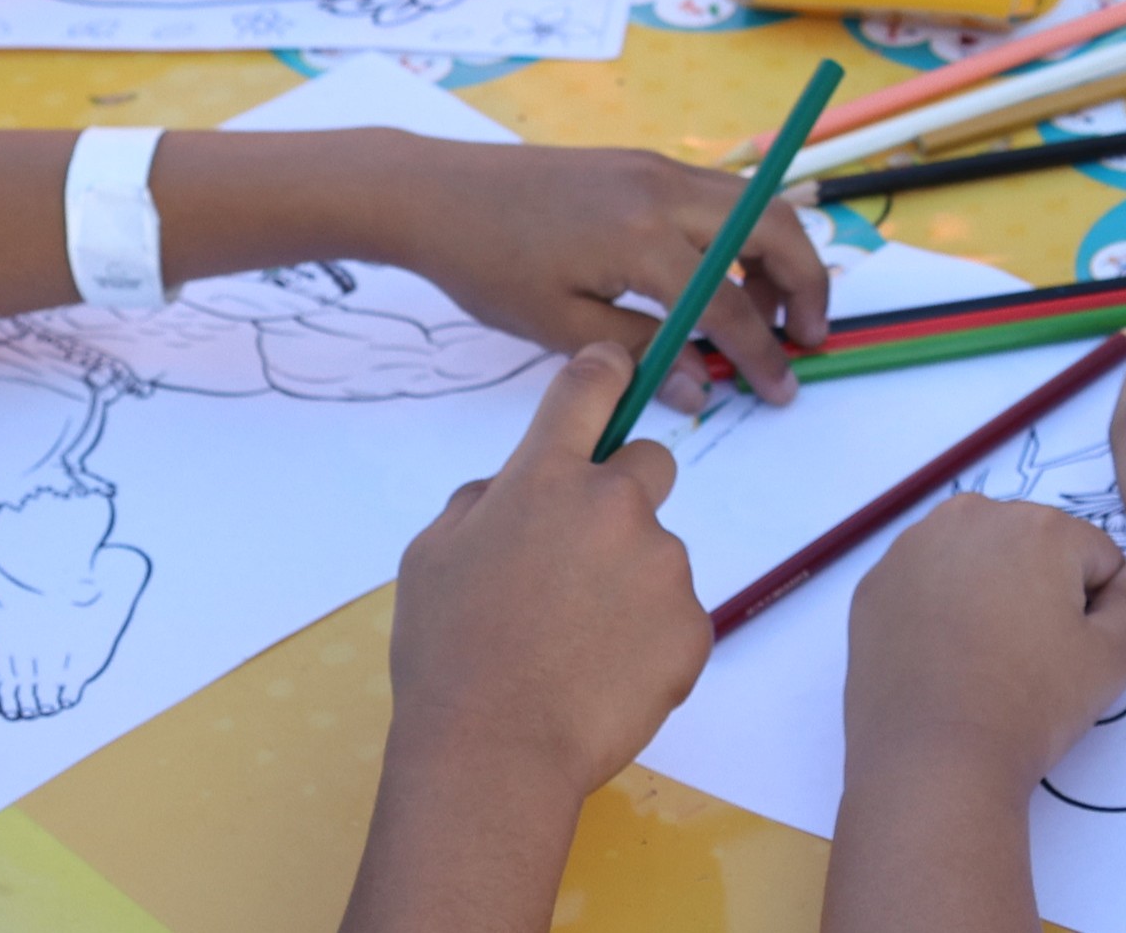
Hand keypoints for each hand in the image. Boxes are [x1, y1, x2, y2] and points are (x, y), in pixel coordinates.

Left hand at [375, 134, 836, 409]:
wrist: (438, 192)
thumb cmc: (488, 264)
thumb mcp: (559, 327)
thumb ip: (640, 355)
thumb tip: (700, 388)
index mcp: (642, 238)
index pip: (730, 304)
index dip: (763, 354)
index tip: (781, 391)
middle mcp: (664, 190)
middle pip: (773, 228)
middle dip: (806, 286)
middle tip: (808, 341)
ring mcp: (658, 167)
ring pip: (756, 202)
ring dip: (779, 255)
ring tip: (770, 315)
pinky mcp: (645, 162)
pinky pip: (721, 195)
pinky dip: (744, 234)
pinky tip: (723, 280)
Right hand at [381, 350, 712, 807]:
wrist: (496, 753)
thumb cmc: (448, 655)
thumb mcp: (432, 557)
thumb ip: (482, 504)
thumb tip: (512, 488)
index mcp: (544, 478)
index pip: (589, 386)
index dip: (605, 372)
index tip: (613, 373)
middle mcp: (614, 505)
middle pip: (650, 463)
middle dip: (623, 495)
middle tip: (582, 558)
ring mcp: (662, 565)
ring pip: (654, 554)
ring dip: (627, 583)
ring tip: (575, 648)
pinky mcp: (693, 625)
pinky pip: (674, 617)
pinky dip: (647, 640)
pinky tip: (602, 678)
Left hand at [841, 495, 1125, 797]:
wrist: (933, 761)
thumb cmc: (1032, 707)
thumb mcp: (1112, 662)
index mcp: (1040, 526)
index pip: (1094, 557)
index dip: (1094, 609)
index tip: (1069, 653)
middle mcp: (972, 516)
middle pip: (1031, 547)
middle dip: (1038, 588)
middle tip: (1026, 657)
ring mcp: (913, 548)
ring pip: (975, 558)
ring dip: (987, 591)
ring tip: (982, 657)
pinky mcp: (875, 585)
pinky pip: (925, 583)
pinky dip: (937, 608)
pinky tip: (941, 658)